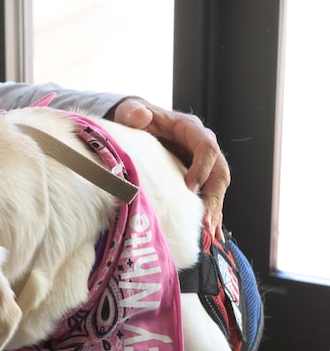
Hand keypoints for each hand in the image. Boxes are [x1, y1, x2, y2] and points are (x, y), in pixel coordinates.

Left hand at [110, 97, 229, 238]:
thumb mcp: (131, 111)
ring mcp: (204, 164)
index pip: (207, 147)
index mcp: (190, 129)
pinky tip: (211, 239)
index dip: (202, 168)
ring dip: (215, 213)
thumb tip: (140, 116)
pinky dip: (211, 218)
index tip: (190, 188)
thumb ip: (133, 112)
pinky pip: (210, 199)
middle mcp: (204, 146)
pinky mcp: (199, 179)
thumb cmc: (135, 117)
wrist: (138, 124)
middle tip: (204, 222)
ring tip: (208, 236)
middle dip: (214, 199)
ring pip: (218, 190)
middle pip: (220, 173)